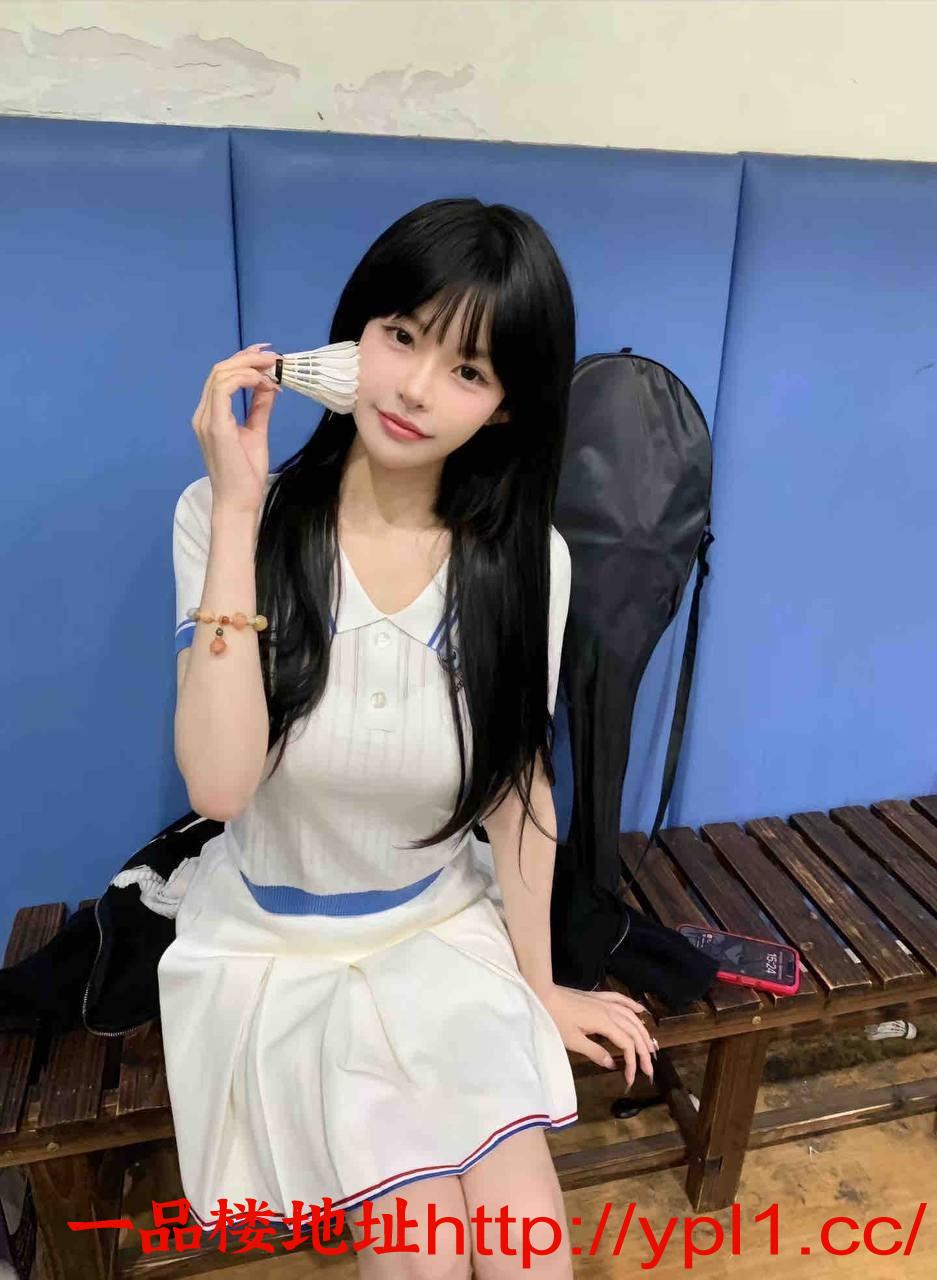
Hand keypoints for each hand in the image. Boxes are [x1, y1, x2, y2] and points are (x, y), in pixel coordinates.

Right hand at [190, 342, 282, 516]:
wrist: (240, 501)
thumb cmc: (245, 474)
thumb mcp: (256, 432)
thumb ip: (259, 408)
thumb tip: (269, 386)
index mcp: (210, 415)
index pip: (221, 377)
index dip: (243, 361)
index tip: (268, 356)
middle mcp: (203, 414)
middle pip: (219, 370)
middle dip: (248, 358)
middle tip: (274, 357)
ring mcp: (206, 419)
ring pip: (220, 375)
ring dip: (248, 366)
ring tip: (273, 369)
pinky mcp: (215, 426)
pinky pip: (223, 389)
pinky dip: (244, 380)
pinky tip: (263, 383)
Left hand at [534, 981, 658, 1089]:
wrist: (544, 995)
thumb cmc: (556, 1020)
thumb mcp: (573, 1041)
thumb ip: (595, 1052)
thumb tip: (613, 1064)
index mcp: (605, 1023)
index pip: (627, 1044)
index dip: (632, 1062)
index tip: (631, 1078)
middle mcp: (610, 1011)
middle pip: (634, 1031)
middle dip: (644, 1051)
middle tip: (649, 1069)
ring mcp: (606, 1002)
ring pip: (632, 1017)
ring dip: (643, 1032)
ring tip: (650, 1047)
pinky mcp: (599, 997)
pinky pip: (621, 1000)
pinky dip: (633, 1005)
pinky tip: (641, 1010)